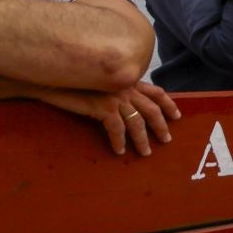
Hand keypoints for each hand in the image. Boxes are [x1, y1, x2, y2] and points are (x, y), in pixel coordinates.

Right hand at [30, 81, 179, 156]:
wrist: (55, 79)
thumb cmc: (77, 82)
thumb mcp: (103, 83)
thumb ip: (117, 91)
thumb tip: (127, 106)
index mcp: (129, 81)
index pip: (157, 92)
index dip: (169, 104)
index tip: (177, 115)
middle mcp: (127, 88)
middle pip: (152, 109)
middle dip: (161, 126)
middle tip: (166, 140)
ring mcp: (116, 97)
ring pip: (137, 122)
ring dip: (142, 139)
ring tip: (145, 152)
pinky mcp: (103, 107)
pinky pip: (117, 128)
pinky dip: (119, 141)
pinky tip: (120, 151)